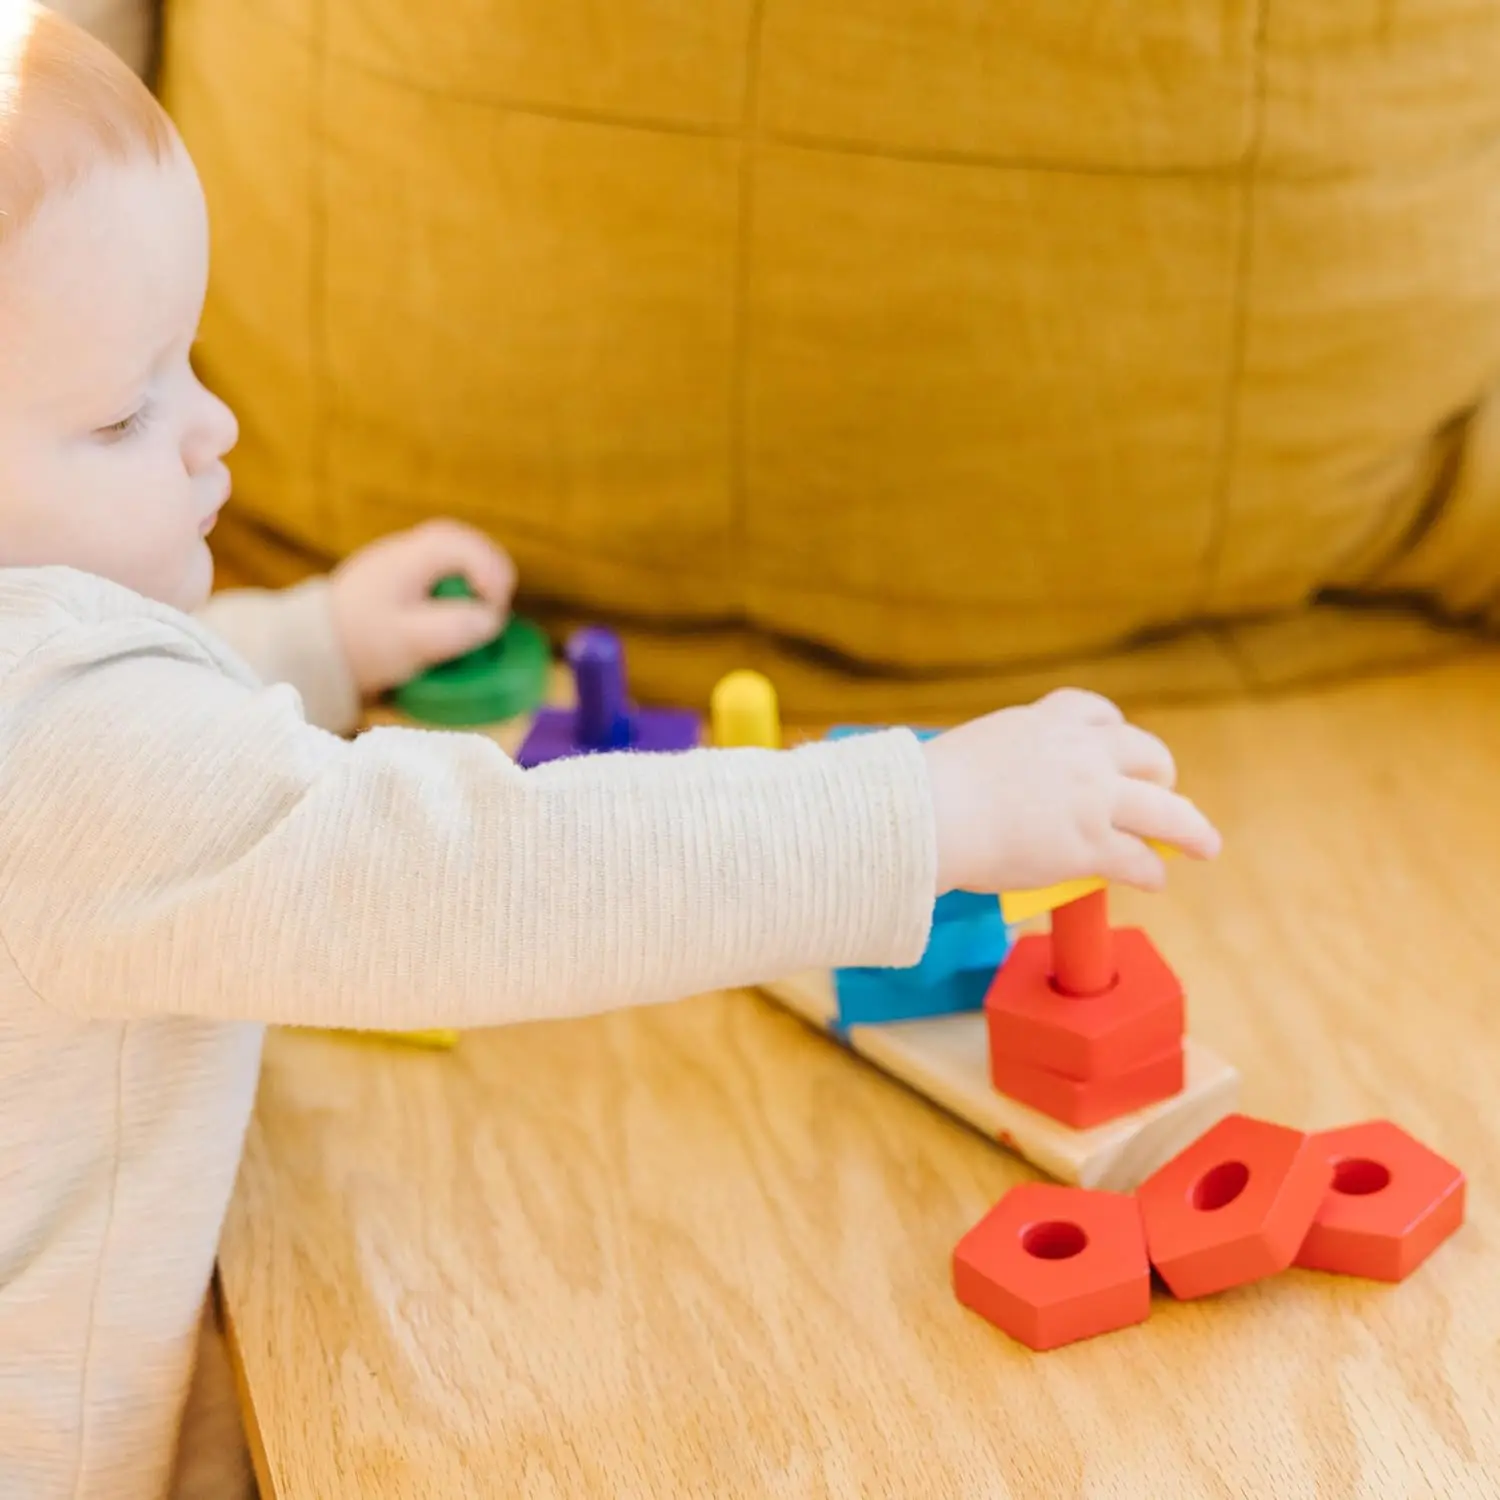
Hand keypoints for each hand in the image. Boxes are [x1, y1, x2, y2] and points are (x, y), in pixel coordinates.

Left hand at [328, 520, 516, 697]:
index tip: (495, 611)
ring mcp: (405, 558)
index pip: (465, 547)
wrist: (316, 647)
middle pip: (468, 543)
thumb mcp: (409, 642)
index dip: (492, 575)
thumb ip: (453, 629)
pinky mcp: (405, 575)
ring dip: (480, 579)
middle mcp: (408, 548)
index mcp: (409, 557)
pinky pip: (446, 568)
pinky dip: (463, 585)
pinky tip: (460, 611)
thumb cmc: (362, 644)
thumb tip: (491, 619)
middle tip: (496, 610)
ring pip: (460, 553)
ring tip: (484, 612)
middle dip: (492, 574)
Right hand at [919, 688, 1220, 896]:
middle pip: (1147, 752)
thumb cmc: (931, 790)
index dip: (1116, 734)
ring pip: (1166, 810)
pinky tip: (1155, 879)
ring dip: (1191, 828)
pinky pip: (1139, 859)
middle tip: (1161, 795)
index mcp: (1046, 722)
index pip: (1099, 713)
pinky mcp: (1092, 845)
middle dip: (1161, 774)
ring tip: (1205, 844)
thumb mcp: (976, 751)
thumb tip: (1006, 795)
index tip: (1117, 746)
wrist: (930, 814)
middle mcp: (1081, 752)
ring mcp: (1093, 799)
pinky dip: (1152, 870)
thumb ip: (1006, 763)